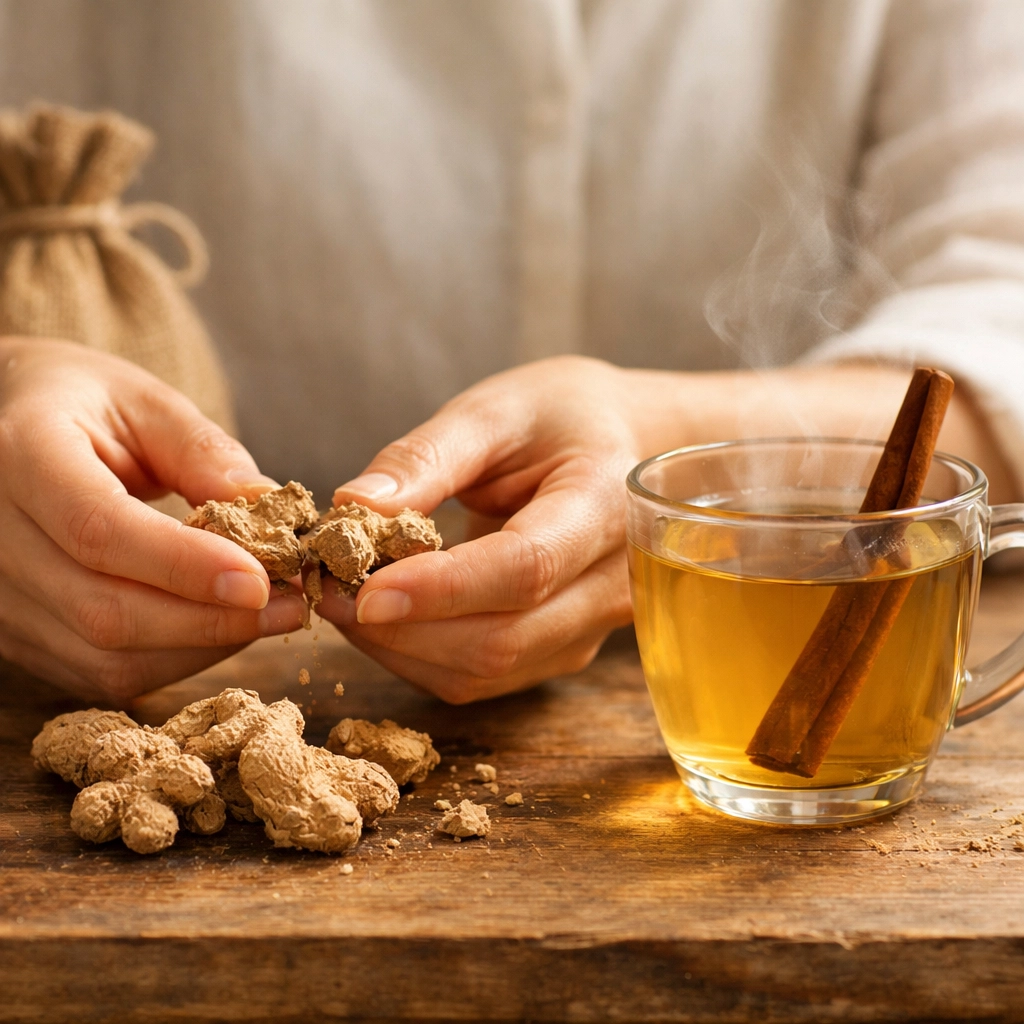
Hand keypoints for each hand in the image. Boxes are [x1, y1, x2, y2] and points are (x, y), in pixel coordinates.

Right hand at [0, 337, 305, 703]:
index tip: (263, 580)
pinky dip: (173, 658)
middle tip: (291, 605)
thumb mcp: (142, 400)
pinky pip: (101, 672)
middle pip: (104, 610)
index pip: (98, 530)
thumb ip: (202, 450)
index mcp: (19, 457)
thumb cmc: (78, 404)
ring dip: (201, 646)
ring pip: (105, 656)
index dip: (185, 566)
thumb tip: (270, 509)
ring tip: (269, 615)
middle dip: (211, 619)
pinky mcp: (16, 634)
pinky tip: (218, 626)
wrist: (2, 424)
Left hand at [322, 356, 637, 702]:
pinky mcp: (561, 649)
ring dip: (400, 647)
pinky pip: (482, 677)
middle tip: (327, 587)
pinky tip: (386, 616)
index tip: (363, 590)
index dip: (441, 588)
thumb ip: (427, 456)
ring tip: (346, 597)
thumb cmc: (561, 417)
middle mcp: (612, 583)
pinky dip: (418, 655)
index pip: (526, 567)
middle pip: (502, 638)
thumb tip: (351, 507)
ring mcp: (590, 627)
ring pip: (486, 671)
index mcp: (604, 505)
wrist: (624, 448)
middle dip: (402, 627)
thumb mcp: (496, 410)